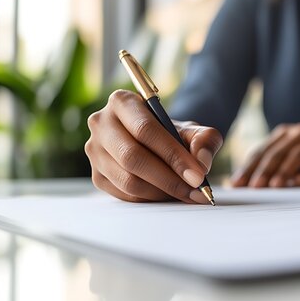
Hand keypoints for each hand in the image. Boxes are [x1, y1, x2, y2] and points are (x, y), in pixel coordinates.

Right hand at [85, 90, 222, 203]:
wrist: (156, 143)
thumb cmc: (173, 133)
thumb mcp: (194, 130)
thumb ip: (205, 140)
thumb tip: (201, 162)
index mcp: (122, 101)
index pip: (145, 130)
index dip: (173, 155)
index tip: (197, 175)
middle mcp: (101, 124)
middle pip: (133, 157)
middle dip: (169, 178)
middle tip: (195, 190)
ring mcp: (94, 151)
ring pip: (128, 180)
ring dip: (161, 192)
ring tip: (186, 193)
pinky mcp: (96, 175)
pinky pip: (124, 194)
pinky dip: (150, 198)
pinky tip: (168, 194)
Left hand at [231, 122, 299, 187]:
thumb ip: (281, 173)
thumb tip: (253, 190)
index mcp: (290, 134)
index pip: (263, 151)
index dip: (248, 167)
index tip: (236, 185)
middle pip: (277, 151)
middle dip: (261, 171)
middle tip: (250, 188)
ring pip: (296, 154)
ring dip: (282, 172)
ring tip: (271, 187)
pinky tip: (298, 183)